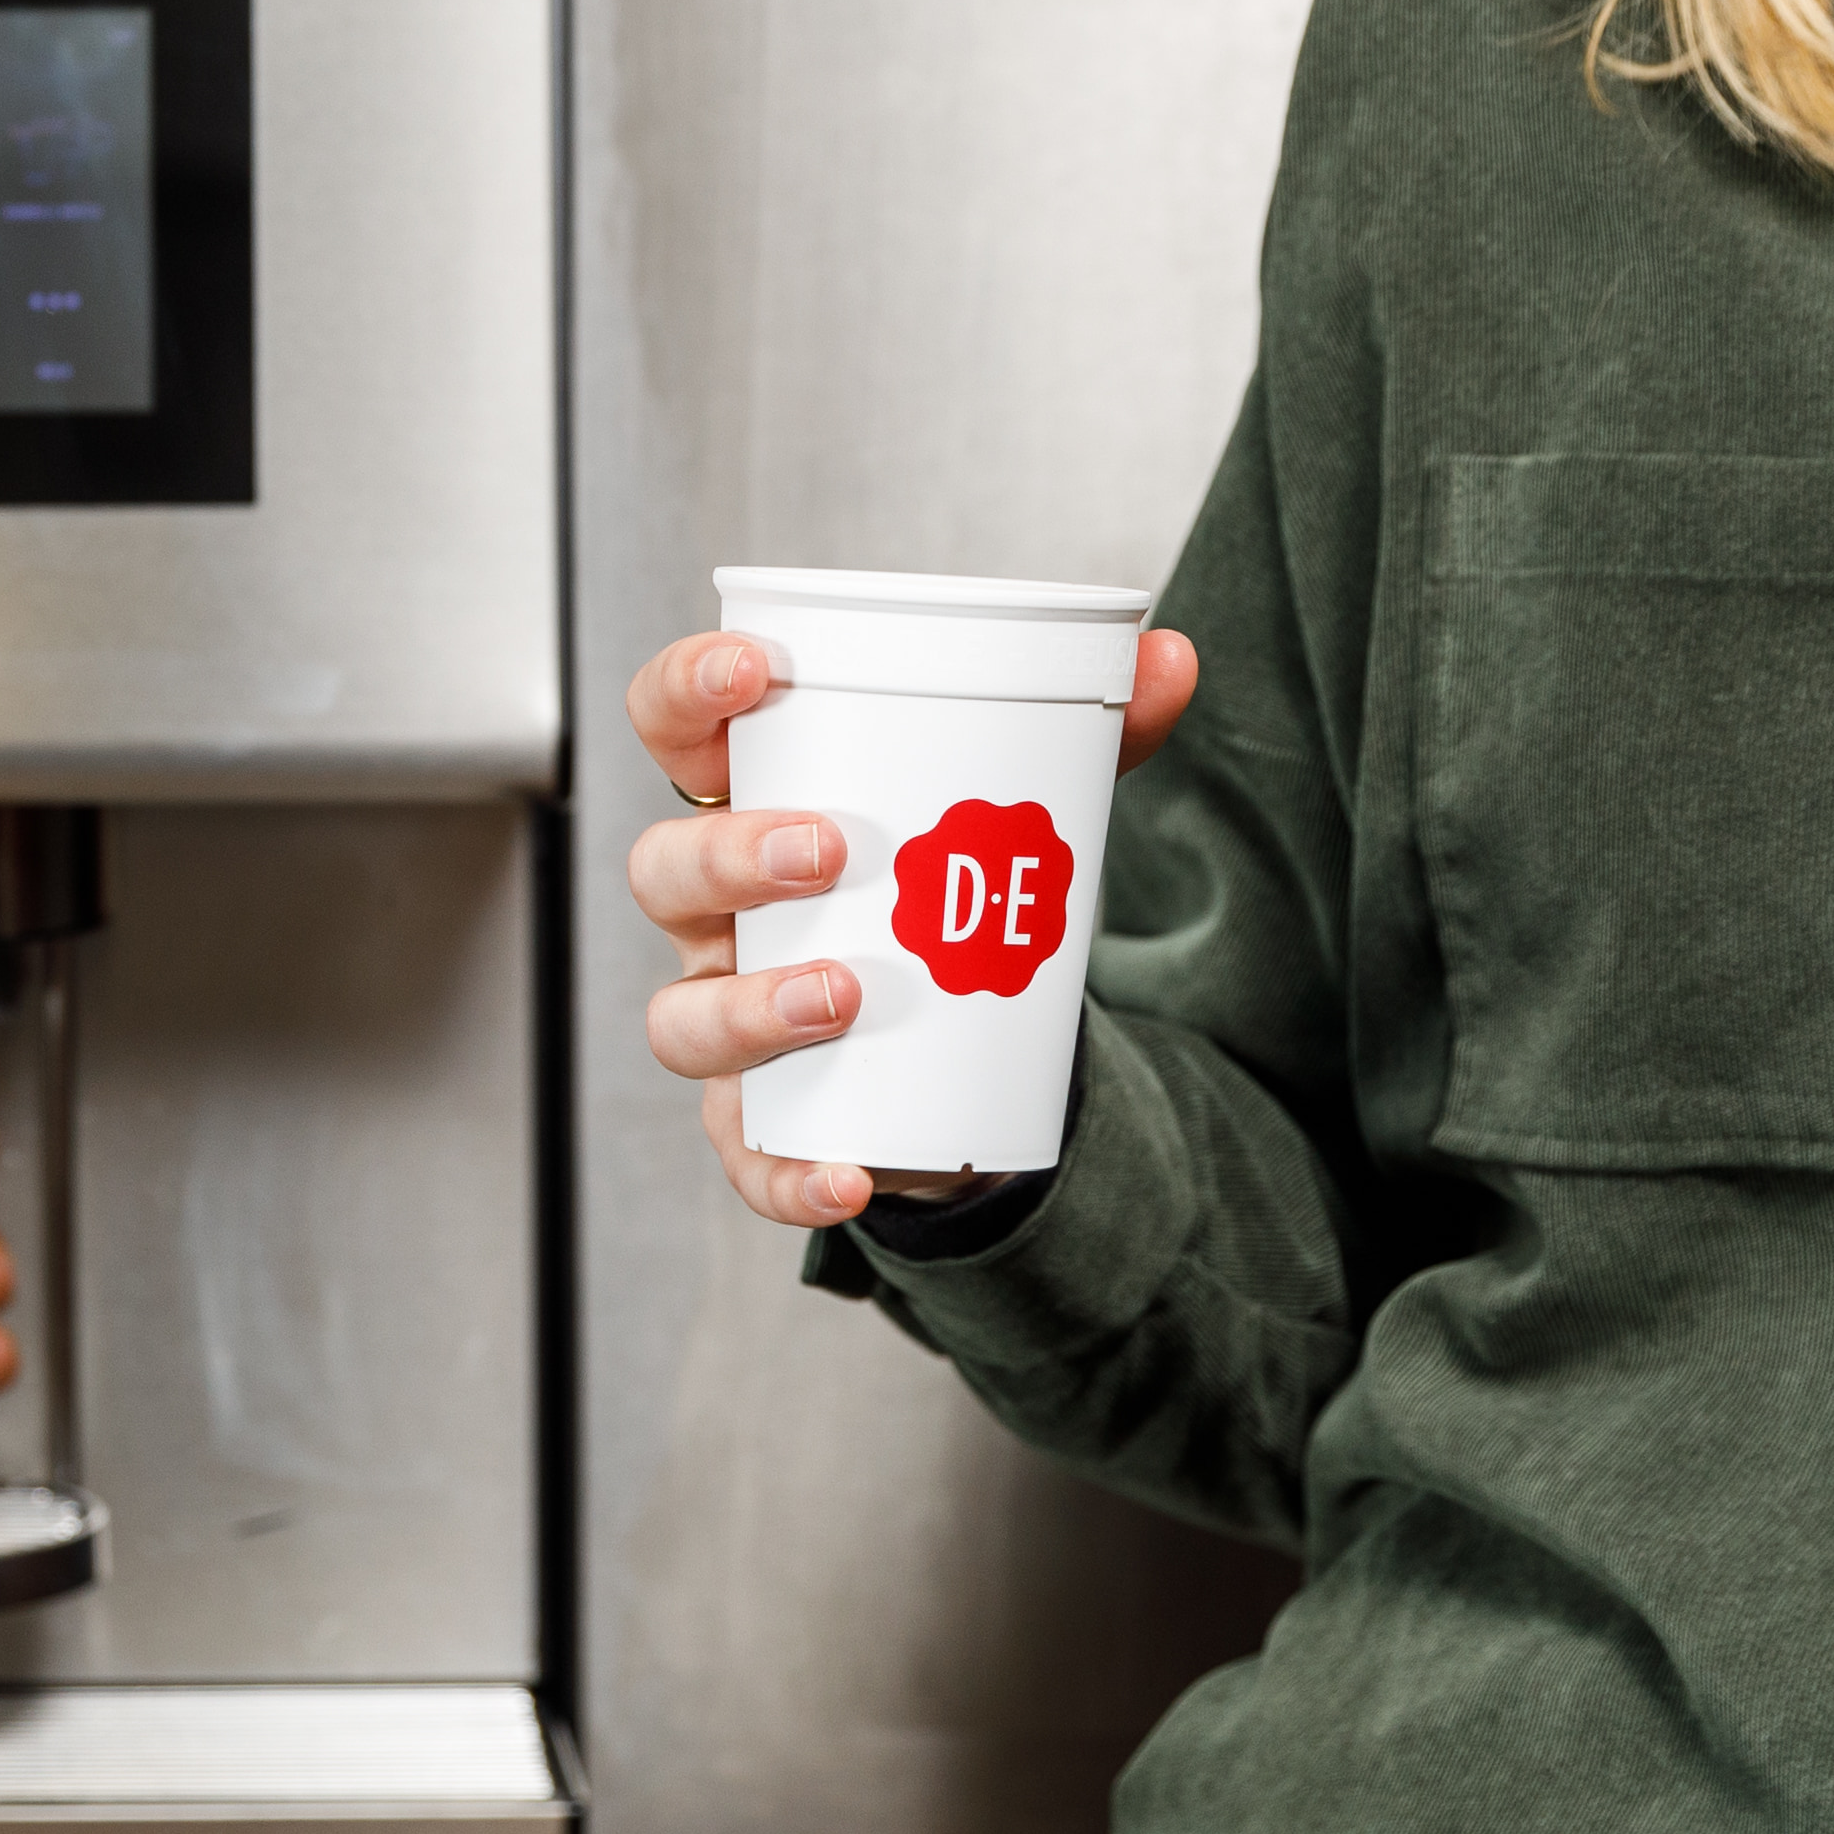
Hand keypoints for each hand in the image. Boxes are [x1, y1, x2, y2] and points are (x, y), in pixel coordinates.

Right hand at [624, 622, 1197, 1232]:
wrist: (973, 1054)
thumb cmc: (954, 901)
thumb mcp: (1019, 812)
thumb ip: (1092, 735)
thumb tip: (1171, 657)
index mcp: (754, 808)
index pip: (674, 732)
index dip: (687, 692)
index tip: (755, 668)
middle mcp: (719, 916)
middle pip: (663, 872)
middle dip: (730, 855)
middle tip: (833, 846)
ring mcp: (730, 1020)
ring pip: (682, 1019)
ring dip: (753, 1006)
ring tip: (847, 994)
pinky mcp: (762, 1122)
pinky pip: (748, 1158)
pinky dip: (789, 1174)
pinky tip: (850, 1175)